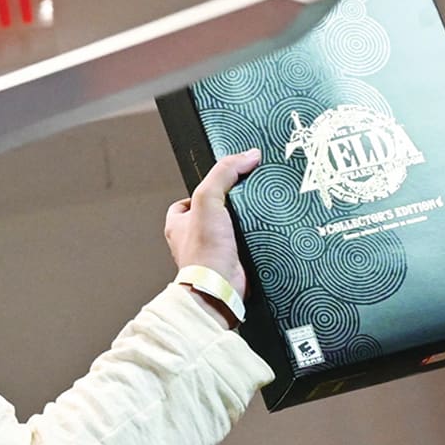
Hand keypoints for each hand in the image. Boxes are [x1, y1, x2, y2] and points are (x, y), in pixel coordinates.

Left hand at [164, 149, 258, 300]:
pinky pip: (248, 244)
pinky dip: (257, 238)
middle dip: (231, 205)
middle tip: (247, 196)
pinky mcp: (234, 262)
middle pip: (215, 212)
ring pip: (233, 228)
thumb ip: (224, 173)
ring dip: (247, 222)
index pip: (189, 199)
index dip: (206, 188)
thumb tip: (248, 155)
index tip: (224, 181)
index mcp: (179, 224)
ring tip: (259, 212)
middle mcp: (193, 239)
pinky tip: (266, 231)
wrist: (220, 289)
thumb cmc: (204, 252)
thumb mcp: (207, 198)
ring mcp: (214, 251)